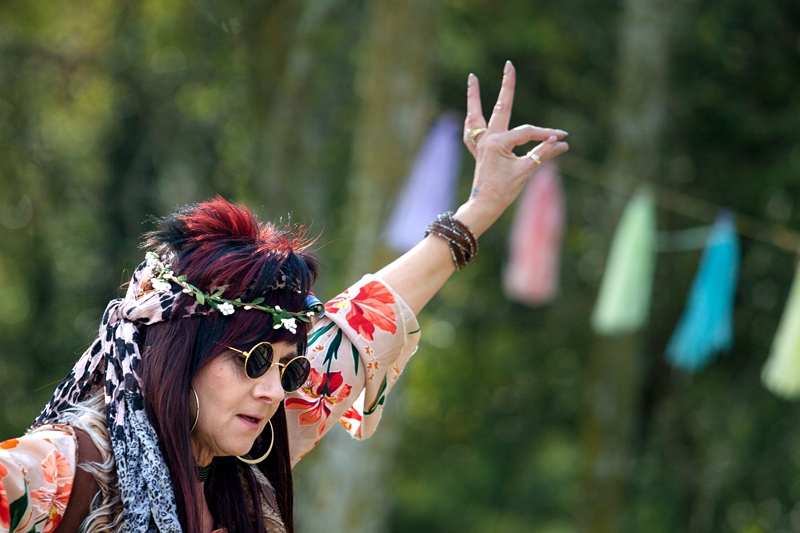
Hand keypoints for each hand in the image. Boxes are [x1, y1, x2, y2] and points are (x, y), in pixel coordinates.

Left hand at [457, 61, 568, 235]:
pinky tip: (470, 113)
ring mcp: (480, 144)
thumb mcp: (526, 171)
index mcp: (498, 142)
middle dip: (506, 86)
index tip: (563, 138)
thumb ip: (543, 153)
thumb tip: (561, 143)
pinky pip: (471, 132)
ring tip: (472, 78)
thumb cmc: (504, 190)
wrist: (484, 206)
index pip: (528, 132)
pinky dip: (471, 122)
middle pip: (500, 107)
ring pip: (476, 115)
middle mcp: (487, 139)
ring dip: (474, 98)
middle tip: (509, 64)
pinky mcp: (478, 151)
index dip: (546, 135)